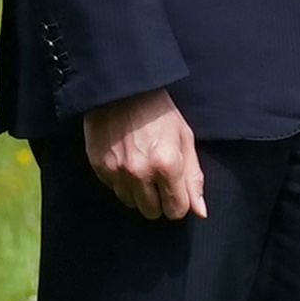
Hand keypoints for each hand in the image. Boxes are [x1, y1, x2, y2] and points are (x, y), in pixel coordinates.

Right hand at [82, 86, 203, 221]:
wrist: (122, 88)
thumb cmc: (159, 111)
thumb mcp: (185, 139)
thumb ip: (193, 177)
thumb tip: (200, 211)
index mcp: (168, 165)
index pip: (176, 210)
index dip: (179, 203)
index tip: (176, 192)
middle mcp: (141, 173)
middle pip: (152, 212)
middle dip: (158, 201)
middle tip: (158, 180)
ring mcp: (117, 171)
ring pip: (131, 203)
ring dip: (138, 193)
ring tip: (141, 169)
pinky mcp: (99, 166)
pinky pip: (113, 188)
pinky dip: (121, 181)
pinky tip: (125, 160)